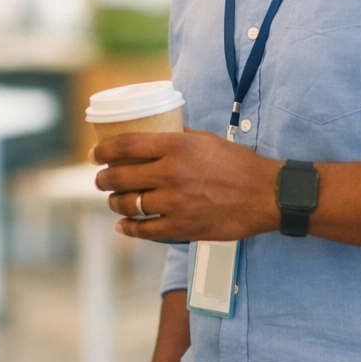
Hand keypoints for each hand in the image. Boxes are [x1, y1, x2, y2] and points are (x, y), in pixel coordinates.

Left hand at [94, 131, 277, 241]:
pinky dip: (128, 228)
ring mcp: (176, 202)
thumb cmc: (238, 164)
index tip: (94, 155)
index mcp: (177, 146)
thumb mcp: (206, 139)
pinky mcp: (183, 227)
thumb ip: (177, 136)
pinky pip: (145, 230)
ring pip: (129, 204)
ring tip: (112, 200)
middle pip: (121, 176)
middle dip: (103, 179)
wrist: (266, 195)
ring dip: (114, 202)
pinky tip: (123, 225)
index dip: (103, 151)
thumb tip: (152, 131)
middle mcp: (172, 173)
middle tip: (101, 179)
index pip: (126, 145)